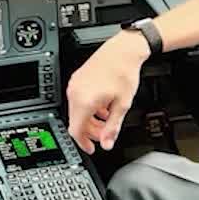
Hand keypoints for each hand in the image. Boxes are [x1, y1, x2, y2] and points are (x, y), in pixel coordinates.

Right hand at [66, 30, 149, 153]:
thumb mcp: (122, 105)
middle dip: (90, 131)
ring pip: (77, 110)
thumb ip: (112, 128)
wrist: (123, 50)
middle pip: (76, 121)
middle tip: (103, 135)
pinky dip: (89, 108)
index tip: (91, 148)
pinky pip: (78, 99)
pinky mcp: (77, 79)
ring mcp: (75, 84)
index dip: (83, 143)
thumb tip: (107, 143)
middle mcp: (75, 93)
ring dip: (90, 119)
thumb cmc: (123, 72)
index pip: (76, 130)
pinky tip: (103, 107)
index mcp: (84, 101)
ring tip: (107, 120)